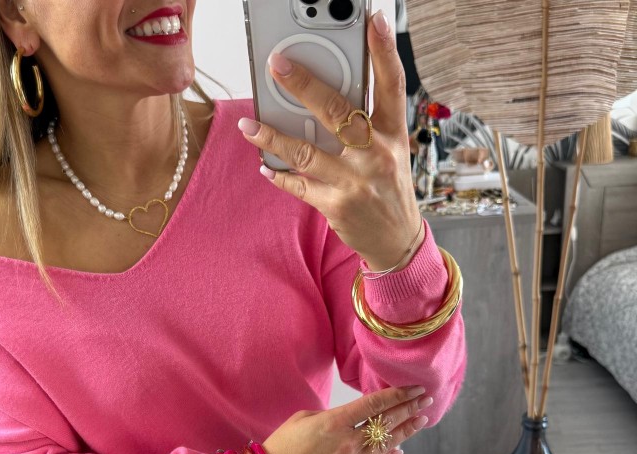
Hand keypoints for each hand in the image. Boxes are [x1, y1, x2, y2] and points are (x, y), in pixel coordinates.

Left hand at [237, 10, 422, 272]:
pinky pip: (299, 185)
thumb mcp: (391, 153)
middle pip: (337, 112)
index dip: (384, 52)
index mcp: (394, 135)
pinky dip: (278, 175)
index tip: (373, 20)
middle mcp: (376, 155)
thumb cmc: (389, 189)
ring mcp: (355, 182)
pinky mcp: (337, 206)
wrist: (397, 240)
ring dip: (272, 137)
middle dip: (305, 86)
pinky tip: (264, 166)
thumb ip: (368, 126)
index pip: (392, 86)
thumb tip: (327, 99)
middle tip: (278, 65)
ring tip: (248, 125)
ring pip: (306, 152)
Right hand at [255, 385, 432, 453]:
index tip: (414, 388)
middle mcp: (348, 443)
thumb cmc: (281, 446)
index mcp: (334, 422)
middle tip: (427, 399)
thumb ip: (331, 415)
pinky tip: (399, 449)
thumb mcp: (303, 419)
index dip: (398, 395)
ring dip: (407, 431)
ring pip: (387, 445)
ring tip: (422, 420)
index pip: (375, 405)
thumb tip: (351, 417)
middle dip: (410, 409)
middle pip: (387, 423)